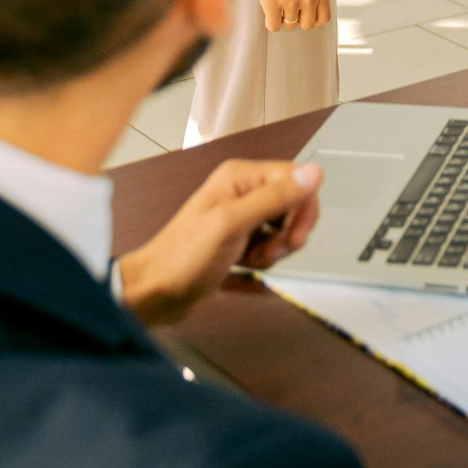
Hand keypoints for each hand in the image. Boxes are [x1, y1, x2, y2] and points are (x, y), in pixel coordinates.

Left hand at [117, 157, 321, 325]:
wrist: (155, 293)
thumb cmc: (182, 259)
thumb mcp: (232, 224)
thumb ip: (274, 197)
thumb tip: (313, 173)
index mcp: (240, 178)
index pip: (295, 178)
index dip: (302, 207)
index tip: (294, 234)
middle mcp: (242, 193)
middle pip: (293, 205)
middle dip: (289, 233)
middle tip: (271, 249)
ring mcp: (241, 218)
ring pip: (284, 229)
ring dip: (276, 251)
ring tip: (251, 259)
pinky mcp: (240, 241)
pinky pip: (270, 247)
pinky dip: (265, 260)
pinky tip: (246, 267)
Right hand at [252, 0, 330, 32]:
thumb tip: (308, 11)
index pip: (324, 18)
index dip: (313, 19)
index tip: (304, 15)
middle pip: (307, 25)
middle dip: (298, 19)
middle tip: (289, 9)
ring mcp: (291, 3)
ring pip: (289, 25)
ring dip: (283, 18)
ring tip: (278, 5)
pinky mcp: (273, 5)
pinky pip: (273, 26)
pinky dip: (271, 22)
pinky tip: (269, 12)